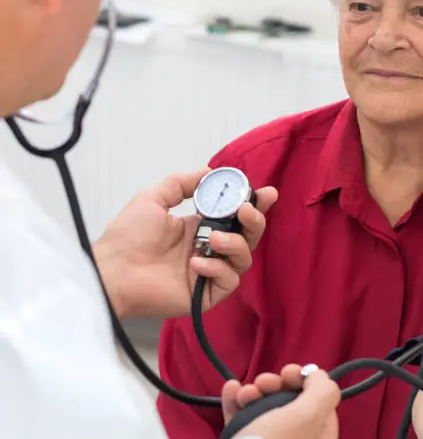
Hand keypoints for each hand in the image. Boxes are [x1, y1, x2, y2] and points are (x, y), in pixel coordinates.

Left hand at [93, 168, 277, 318]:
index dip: (254, 205)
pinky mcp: (205, 295)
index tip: (267, 193)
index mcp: (200, 228)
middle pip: (248, 236)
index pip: (236, 216)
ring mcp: (208, 273)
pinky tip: (197, 264)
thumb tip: (209, 172)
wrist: (111, 271)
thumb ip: (181, 183)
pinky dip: (218, 270)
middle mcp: (208, 249)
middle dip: (255, 221)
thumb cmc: (127, 237)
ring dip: (236, 244)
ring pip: (243, 259)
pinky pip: (229, 282)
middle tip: (246, 211)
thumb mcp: (154, 198)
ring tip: (213, 239)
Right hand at [222, 365, 339, 438]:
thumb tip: (320, 376)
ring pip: (265, 411)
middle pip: (292, 407)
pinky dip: (236, 403)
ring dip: (254, 392)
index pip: (323, 408)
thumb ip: (322, 392)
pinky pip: (242, 421)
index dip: (308, 384)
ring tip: (244, 393)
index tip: (291, 373)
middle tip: (265, 381)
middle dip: (276, 385)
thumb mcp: (305, 418)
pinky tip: (230, 389)